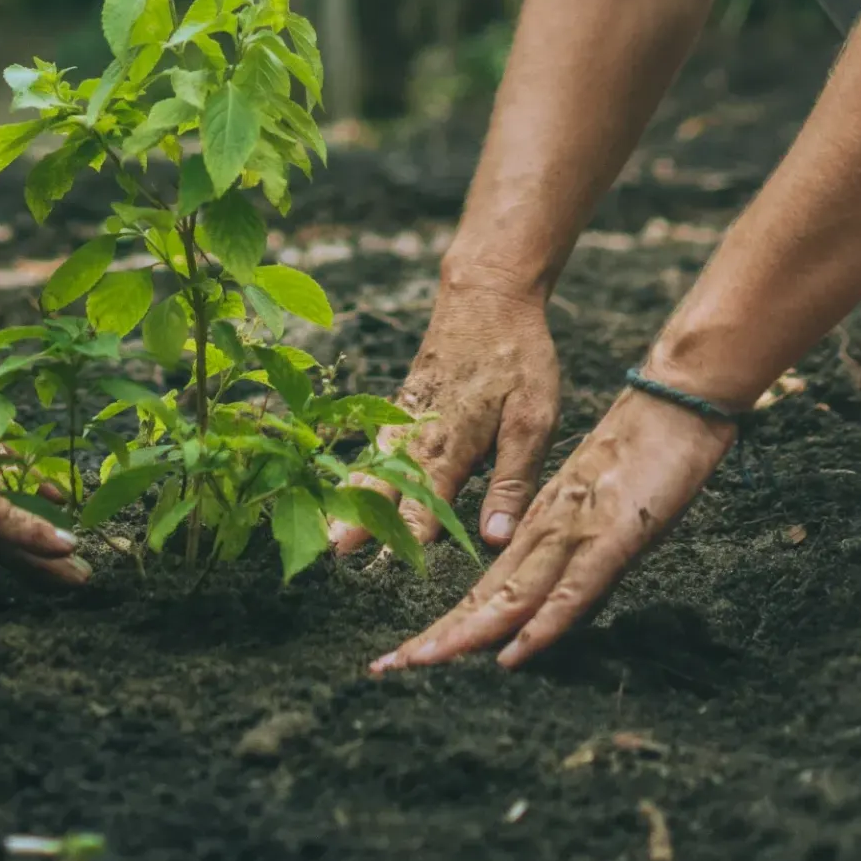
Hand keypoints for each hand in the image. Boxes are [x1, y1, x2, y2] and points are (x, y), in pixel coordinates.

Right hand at [331, 262, 561, 555]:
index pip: (426, 501)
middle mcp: (420, 433)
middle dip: (363, 519)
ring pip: (375, 463)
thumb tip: (494, 539)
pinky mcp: (404, 402)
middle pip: (388, 484)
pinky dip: (358, 465)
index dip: (408, 534)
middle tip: (335, 551)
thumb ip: (513, 480)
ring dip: (353, 496)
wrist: (487, 294)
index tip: (387, 566)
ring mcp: (406, 415)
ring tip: (328, 530)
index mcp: (453, 444)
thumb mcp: (533, 420)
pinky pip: (375, 440)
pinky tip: (345, 483)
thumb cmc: (518, 357)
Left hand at [369, 384, 730, 671]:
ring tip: (419, 661)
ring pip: (512, 593)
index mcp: (538, 527)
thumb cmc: (640, 455)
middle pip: (483, 596)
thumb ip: (572, 552)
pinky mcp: (610, 535)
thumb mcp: (600, 511)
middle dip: (436, 636)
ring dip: (466, 633)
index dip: (445, 625)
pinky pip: (571, 589)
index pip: (483, 588)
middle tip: (385, 668)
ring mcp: (574, 532)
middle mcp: (544, 531)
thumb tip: (552, 602)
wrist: (672, 403)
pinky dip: (540, 625)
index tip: (405, 656)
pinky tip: (511, 652)